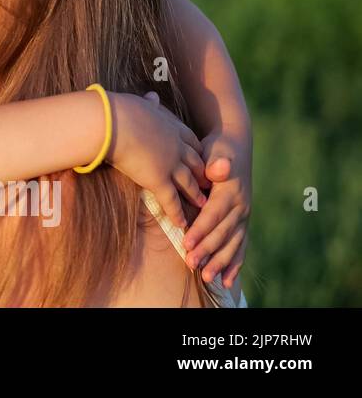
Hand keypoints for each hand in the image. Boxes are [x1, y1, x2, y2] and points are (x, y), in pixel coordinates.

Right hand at [106, 91, 208, 231]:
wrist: (113, 122)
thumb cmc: (119, 110)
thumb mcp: (139, 102)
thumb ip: (148, 104)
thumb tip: (152, 95)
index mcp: (171, 126)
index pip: (190, 141)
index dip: (195, 151)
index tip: (200, 158)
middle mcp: (175, 146)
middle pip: (195, 163)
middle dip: (202, 175)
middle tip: (208, 185)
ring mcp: (169, 164)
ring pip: (188, 183)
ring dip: (195, 196)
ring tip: (203, 205)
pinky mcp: (158, 179)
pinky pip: (171, 200)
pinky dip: (177, 213)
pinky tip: (182, 224)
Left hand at [182, 133, 250, 286]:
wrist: (235, 148)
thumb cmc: (218, 151)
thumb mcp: (215, 152)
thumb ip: (215, 164)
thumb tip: (220, 168)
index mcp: (230, 191)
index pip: (213, 214)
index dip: (200, 230)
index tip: (185, 243)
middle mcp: (240, 206)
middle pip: (222, 232)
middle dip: (206, 250)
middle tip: (191, 264)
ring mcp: (243, 216)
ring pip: (232, 243)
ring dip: (220, 261)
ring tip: (207, 277)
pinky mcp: (242, 222)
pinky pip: (240, 246)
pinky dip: (234, 263)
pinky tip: (227, 281)